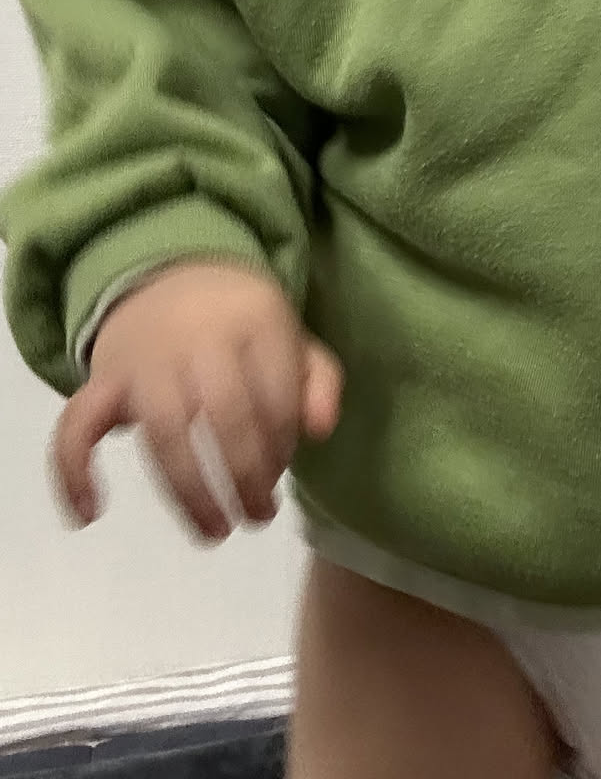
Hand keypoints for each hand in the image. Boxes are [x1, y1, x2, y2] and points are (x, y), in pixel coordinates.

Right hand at [53, 260, 343, 540]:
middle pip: (226, 414)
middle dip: (246, 475)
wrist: (169, 273)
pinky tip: (90, 514)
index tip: (280, 476)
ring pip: (164, 431)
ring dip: (190, 492)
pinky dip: (74, 471)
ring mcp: (145, 358)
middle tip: (258, 516)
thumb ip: (318, 380)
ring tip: (214, 531)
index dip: (284, 445)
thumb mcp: (290, 336)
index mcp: (255, 319)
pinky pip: (76, 424)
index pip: (278, 395)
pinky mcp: (101, 378)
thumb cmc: (240, 323)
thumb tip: (321, 430)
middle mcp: (199, 336)